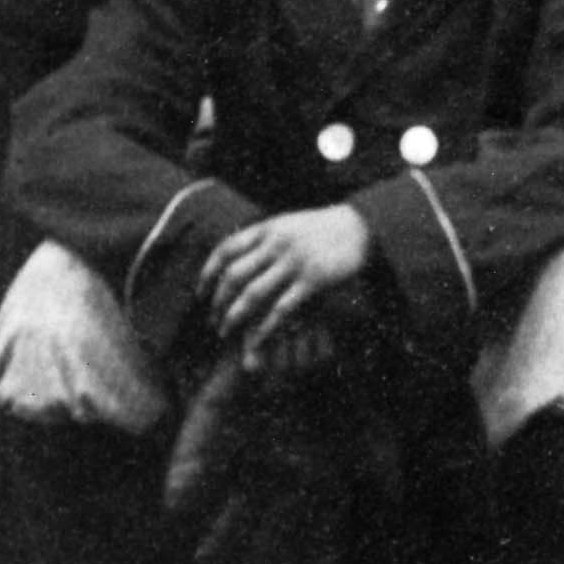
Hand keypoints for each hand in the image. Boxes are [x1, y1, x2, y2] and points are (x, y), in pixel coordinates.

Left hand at [201, 202, 375, 345]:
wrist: (363, 226)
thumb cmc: (325, 228)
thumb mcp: (290, 224)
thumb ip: (265, 238)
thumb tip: (236, 253)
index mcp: (268, 229)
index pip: (225, 250)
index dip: (206, 273)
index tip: (199, 293)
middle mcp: (277, 244)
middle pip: (234, 275)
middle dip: (217, 301)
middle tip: (211, 319)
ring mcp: (295, 262)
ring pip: (252, 294)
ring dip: (234, 316)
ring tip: (225, 332)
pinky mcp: (313, 280)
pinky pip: (281, 307)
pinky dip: (265, 326)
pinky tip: (255, 339)